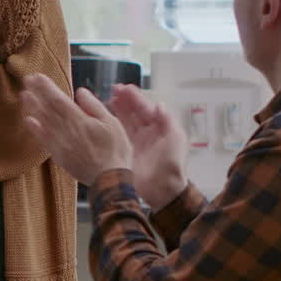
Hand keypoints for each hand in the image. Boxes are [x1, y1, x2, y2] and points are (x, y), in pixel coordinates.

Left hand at [19, 74, 131, 184]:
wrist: (109, 179)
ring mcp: (60, 143)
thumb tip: (80, 92)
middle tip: (26, 80)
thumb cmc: (115, 150)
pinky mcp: (58, 155)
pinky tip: (28, 120)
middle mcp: (66, 130)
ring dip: (32, 107)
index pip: (58, 99)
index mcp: (79, 120)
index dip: (46, 87)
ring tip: (24, 95)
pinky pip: (43, 139)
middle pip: (47, 108)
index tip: (37, 76)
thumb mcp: (112, 123)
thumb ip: (94, 106)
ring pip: (43, 121)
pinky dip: (35, 129)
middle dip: (36, 93)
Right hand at [107, 84, 187, 208]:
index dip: (136, 98)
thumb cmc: (171, 168)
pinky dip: (112, 122)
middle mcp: (148, 132)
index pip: (146, 108)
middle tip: (113, 89)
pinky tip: (106, 116)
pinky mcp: (126, 150)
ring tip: (109, 98)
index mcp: (161, 128)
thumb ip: (168, 122)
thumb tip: (160, 105)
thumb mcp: (175, 142)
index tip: (125, 88)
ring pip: (126, 119)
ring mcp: (137, 141)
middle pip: (135, 111)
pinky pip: (119, 132)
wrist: (162, 192)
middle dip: (125, 99)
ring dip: (119, 108)